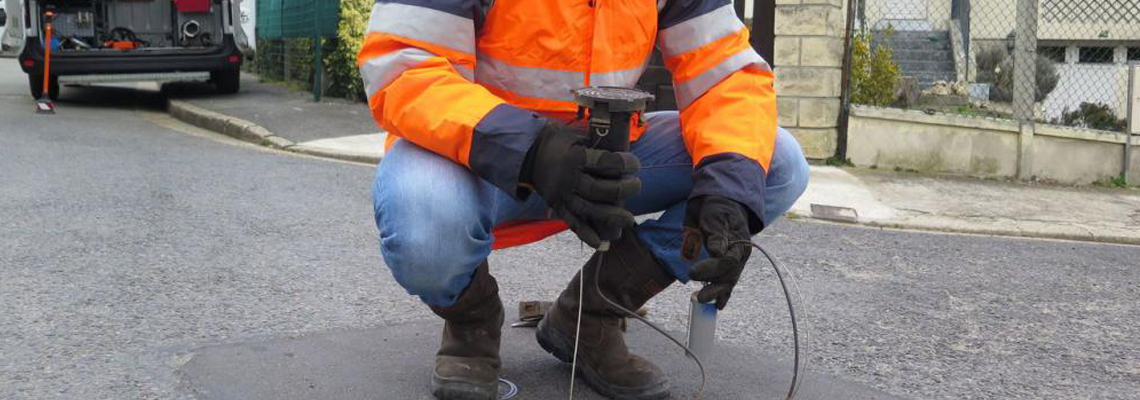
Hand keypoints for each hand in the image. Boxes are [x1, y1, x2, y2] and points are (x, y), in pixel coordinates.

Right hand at [521, 122, 640, 247]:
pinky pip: (573, 224)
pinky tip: (602, 244)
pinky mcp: (558, 207)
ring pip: (590, 211)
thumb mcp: (577, 137)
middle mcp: (569, 179)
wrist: (528, 155)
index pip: (606, 163)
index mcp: (575, 158)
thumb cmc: (559, 144)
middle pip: (600, 190)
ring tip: (629, 219)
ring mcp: (562, 196)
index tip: (635, 165)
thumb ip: (598, 146)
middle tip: (636, 186)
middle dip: (624, 190)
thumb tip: (625, 153)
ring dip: (612, 217)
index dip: (625, 164)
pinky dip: (587, 236)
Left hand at [683, 195, 751, 309]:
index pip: (728, 260)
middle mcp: (739, 255)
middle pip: (729, 275)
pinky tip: (718, 305)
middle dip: (714, 286)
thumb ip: (716, 234)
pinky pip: (726, 282)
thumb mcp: (715, 215)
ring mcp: (734, 262)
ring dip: (716, 292)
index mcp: (740, 242)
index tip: (693, 273)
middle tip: (698, 295)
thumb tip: (717, 252)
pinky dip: (723, 294)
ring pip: (728, 281)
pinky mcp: (726, 266)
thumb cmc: (717, 209)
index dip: (711, 269)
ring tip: (702, 300)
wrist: (720, 204)